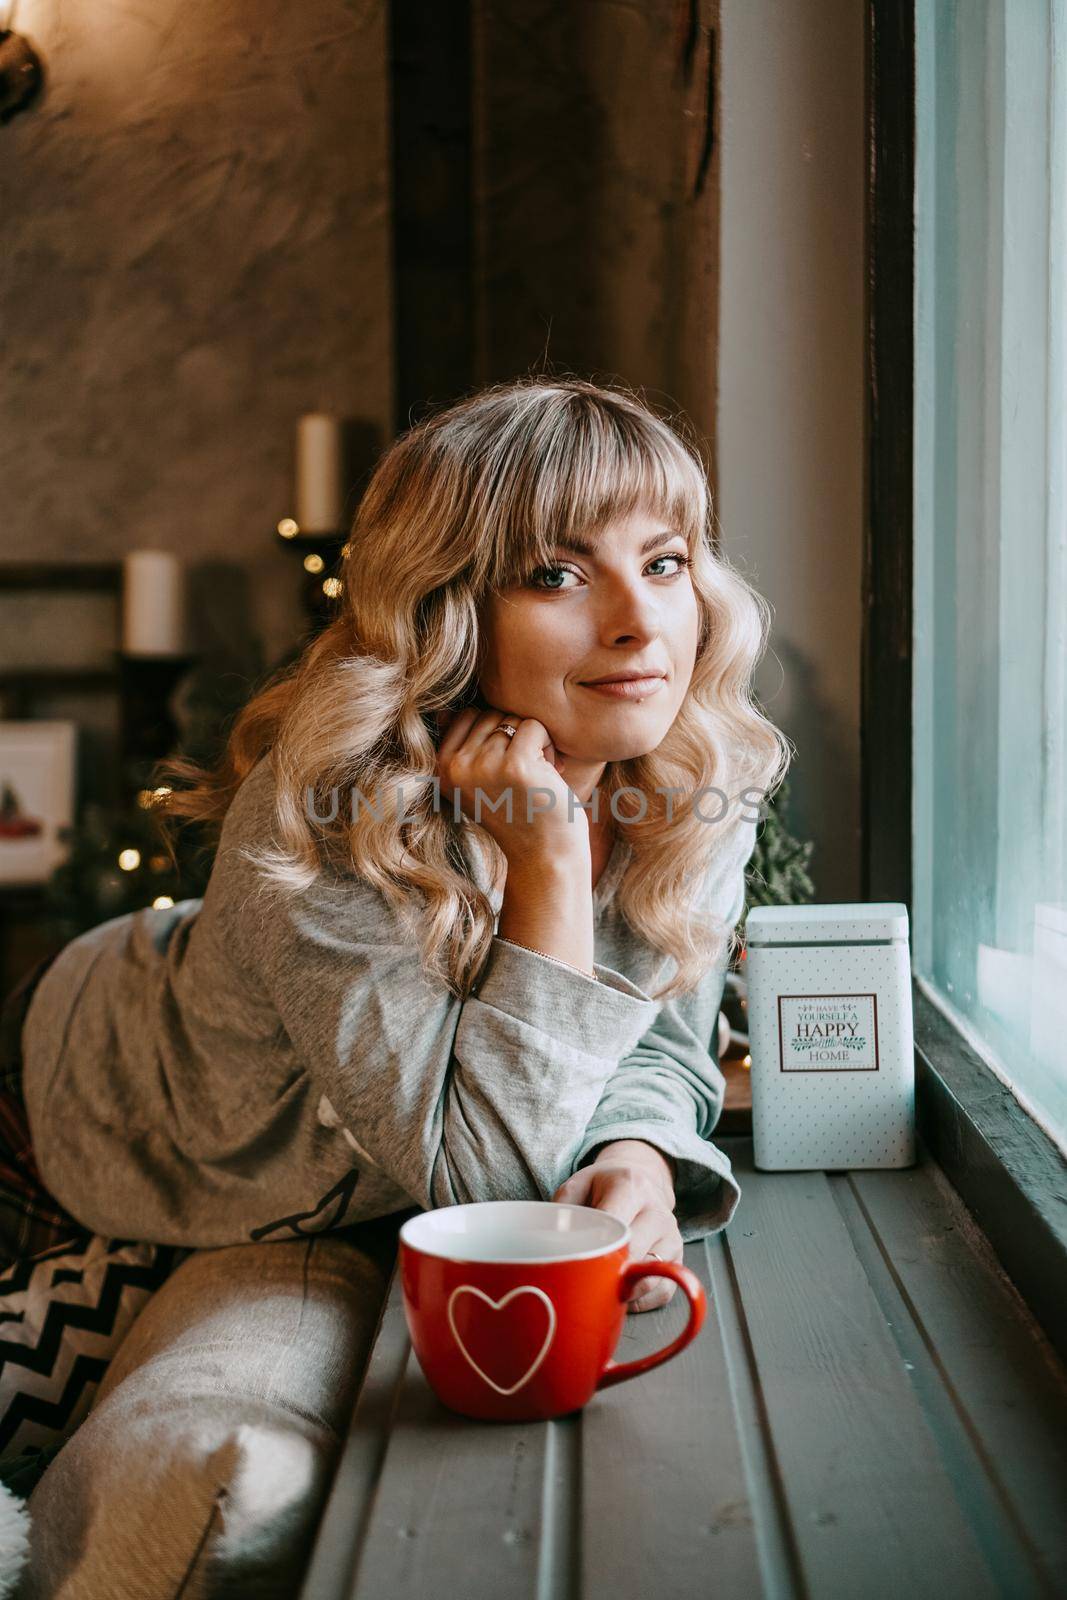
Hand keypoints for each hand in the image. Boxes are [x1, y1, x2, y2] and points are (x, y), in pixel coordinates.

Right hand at [435, 700, 590, 874]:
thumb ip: (460, 747)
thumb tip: (445, 710)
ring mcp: (484, 766)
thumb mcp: (476, 782)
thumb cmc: (516, 813)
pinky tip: (549, 774)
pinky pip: (534, 726)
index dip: (494, 733)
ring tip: (535, 776)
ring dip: (533, 743)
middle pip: (491, 714)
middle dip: (513, 736)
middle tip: (523, 773)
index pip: (468, 715)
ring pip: (514, 719)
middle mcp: (456, 768)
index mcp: (441, 769)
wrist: (544, 856)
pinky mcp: (515, 766)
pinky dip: (549, 745)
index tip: (504, 765)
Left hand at [552, 1142, 682, 1313]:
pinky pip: (662, 1292)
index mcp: (631, 1187)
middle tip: (583, 1277)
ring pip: (650, 1278)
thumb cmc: (604, 1186)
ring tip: (601, 1286)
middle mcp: (658, 1212)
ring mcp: (672, 1238)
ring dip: (623, 1289)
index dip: (595, 1247)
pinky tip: (621, 1292)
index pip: (615, 1224)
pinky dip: (640, 1301)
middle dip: (606, 1271)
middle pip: (633, 1254)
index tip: (577, 1260)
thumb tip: (552, 1247)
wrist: (642, 1178)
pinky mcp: (678, 1260)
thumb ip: (562, 1210)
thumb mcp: (578, 1184)